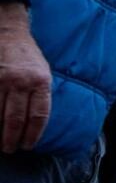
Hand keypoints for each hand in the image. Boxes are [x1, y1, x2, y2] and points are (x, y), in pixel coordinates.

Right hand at [0, 4, 51, 153]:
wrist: (8, 34)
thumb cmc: (28, 57)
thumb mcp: (44, 73)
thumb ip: (41, 95)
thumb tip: (36, 122)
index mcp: (41, 82)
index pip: (39, 115)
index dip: (33, 134)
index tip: (28, 145)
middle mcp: (21, 82)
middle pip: (16, 119)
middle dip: (12, 138)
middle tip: (10, 149)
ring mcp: (2, 80)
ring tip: (0, 143)